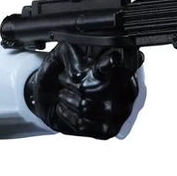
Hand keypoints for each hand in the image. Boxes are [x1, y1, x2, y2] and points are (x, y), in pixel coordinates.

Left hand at [27, 42, 142, 139]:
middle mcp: (127, 89)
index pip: (119, 64)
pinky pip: (82, 123)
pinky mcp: (110, 129)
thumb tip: (72, 47)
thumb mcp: (61, 58)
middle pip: (90, 87)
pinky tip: (66, 108)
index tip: (113, 58)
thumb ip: (68, 50)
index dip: (112, 63)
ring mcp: (120, 111)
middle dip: (68, 82)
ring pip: (84, 106)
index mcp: (120, 66)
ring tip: (65, 94)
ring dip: (66, 99)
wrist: (49, 102)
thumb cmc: (61, 78)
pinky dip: (66, 114)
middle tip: (64, 79)